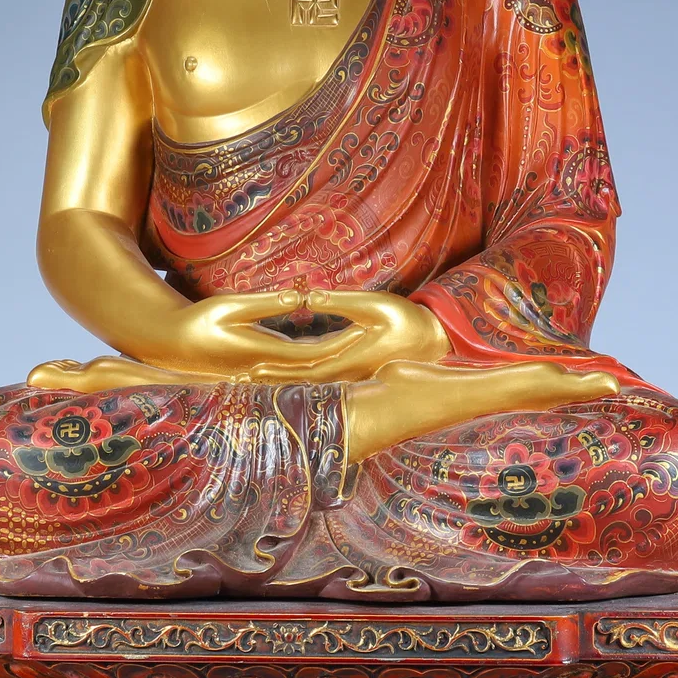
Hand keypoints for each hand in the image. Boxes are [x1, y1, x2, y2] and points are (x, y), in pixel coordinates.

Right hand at [138, 289, 367, 380]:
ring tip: (362, 358)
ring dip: (333, 370)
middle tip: (373, 347)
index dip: (341, 344)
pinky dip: (314, 373)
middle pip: (315, 370)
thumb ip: (267, 303)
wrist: (170, 344)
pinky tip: (330, 367)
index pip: (312, 352)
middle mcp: (264, 371)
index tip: (364, 334)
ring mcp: (260, 377)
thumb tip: (301, 297)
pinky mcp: (255, 377)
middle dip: (345, 360)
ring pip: (305, 378)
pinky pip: (292, 378)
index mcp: (262, 353)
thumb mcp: (231, 305)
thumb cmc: (198, 320)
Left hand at [248, 290, 449, 383]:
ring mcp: (351, 373)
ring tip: (257, 379)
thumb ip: (342, 301)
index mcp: (349, 358)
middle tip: (244, 379)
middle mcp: (347, 372)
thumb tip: (308, 296)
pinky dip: (301, 376)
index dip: (278, 368)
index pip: (305, 368)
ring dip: (285, 380)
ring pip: (311, 381)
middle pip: (303, 380)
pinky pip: (323, 377)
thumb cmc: (407, 320)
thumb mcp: (376, 305)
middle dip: (274, 379)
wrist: (434, 340)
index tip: (252, 367)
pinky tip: (287, 374)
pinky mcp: (355, 369)